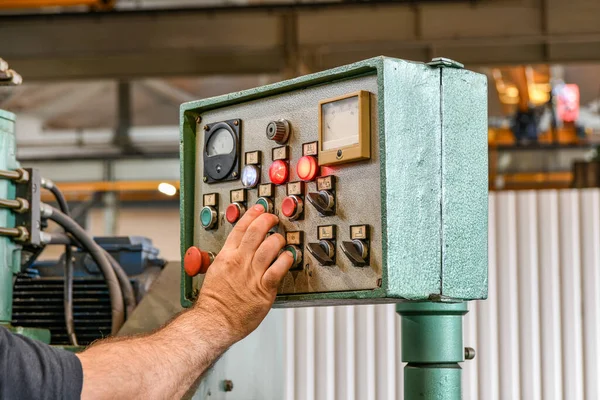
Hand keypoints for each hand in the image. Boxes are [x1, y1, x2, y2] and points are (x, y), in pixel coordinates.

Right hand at [193, 205, 292, 345]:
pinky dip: (286, 259)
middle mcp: (240, 262)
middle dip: (268, 220)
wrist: (213, 322)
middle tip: (274, 219)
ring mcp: (252, 274)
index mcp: (226, 256)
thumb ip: (228, 261)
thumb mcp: (215, 273)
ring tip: (281, 240)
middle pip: (257, 231)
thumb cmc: (214, 303)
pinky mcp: (264, 288)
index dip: (252, 214)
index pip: (240, 228)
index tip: (260, 209)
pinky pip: (279, 268)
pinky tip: (289, 256)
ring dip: (279, 239)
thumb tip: (237, 253)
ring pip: (270, 246)